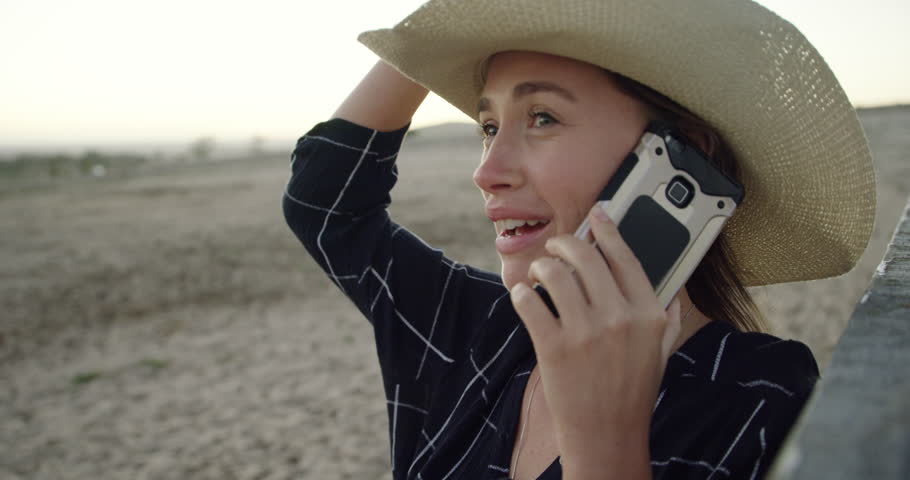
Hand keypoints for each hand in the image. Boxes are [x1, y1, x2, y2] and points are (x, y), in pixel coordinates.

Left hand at [510, 205, 681, 478]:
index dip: (608, 228)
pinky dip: (521, 293)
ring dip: (541, 267)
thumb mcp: (662, 353)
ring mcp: (585, 333)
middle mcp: (619, 318)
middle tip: (556, 247)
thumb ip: (667, 318)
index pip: (626, 256)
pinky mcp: (554, 348)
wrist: (607, 435)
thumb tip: (670, 289)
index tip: (596, 213)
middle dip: (565, 243)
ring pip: (554, 273)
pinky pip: (529, 302)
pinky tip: (523, 295)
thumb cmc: (632, 392)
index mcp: (649, 314)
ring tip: (538, 274)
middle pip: (586, 256)